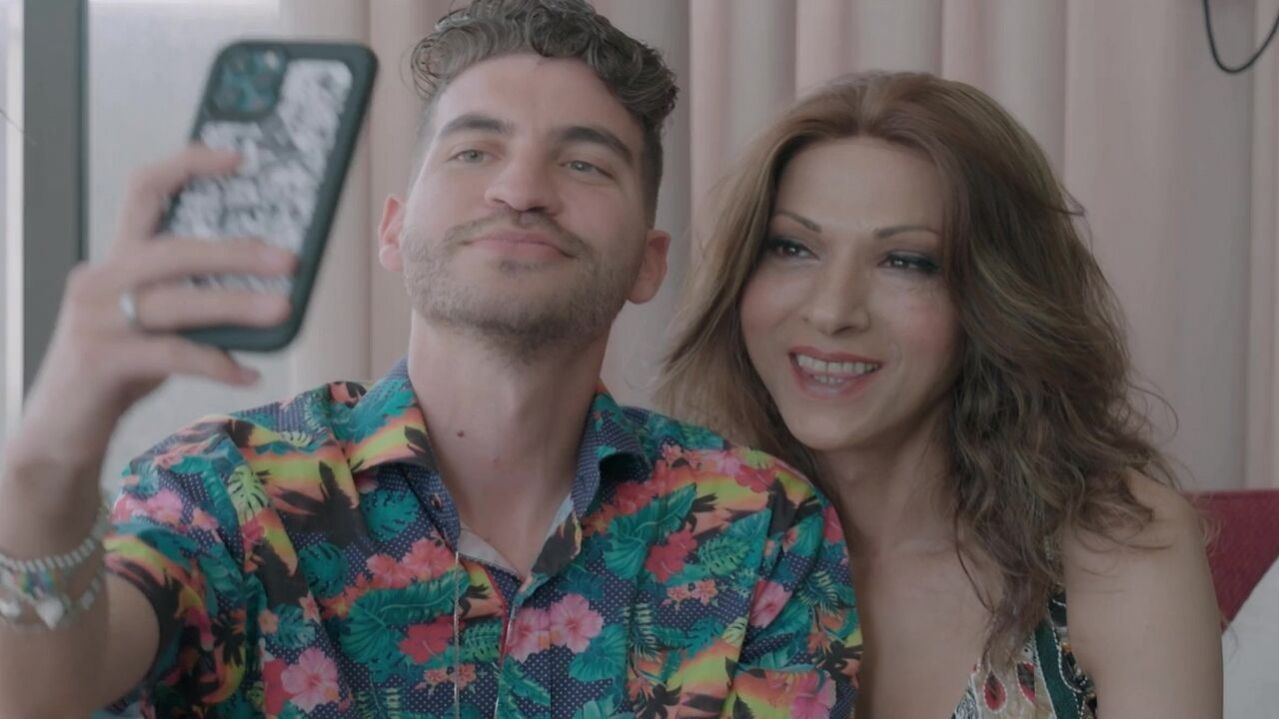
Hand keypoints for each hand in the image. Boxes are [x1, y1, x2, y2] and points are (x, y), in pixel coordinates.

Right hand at [7, 145, 296, 476]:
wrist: (60, 429)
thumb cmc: (119, 369)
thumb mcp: (154, 322)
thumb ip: (192, 297)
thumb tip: (269, 285)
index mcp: (116, 260)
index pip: (144, 192)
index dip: (187, 166)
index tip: (238, 157)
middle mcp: (100, 280)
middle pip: (172, 249)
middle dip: (235, 251)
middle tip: (288, 259)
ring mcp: (97, 320)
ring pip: (174, 302)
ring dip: (235, 304)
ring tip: (283, 309)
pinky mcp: (101, 360)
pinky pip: (170, 355)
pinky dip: (214, 363)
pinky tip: (248, 373)